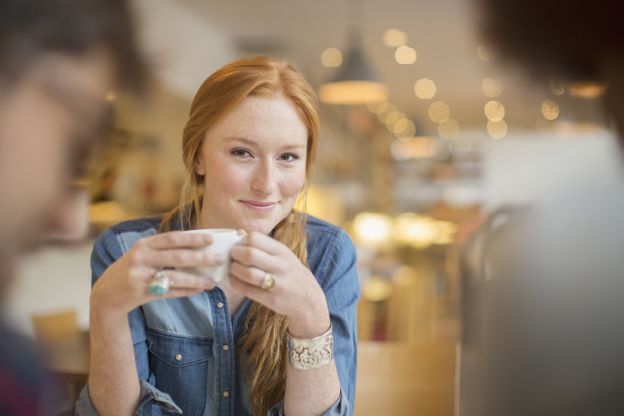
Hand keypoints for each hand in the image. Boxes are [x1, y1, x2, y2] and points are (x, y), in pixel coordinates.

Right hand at [91, 231, 223, 315]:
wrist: (107, 293)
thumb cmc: (133, 269)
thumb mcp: (143, 253)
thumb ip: (164, 249)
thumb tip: (198, 246)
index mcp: (144, 244)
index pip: (172, 238)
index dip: (192, 238)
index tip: (211, 239)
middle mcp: (140, 258)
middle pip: (176, 257)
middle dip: (201, 258)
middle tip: (219, 259)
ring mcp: (140, 276)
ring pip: (174, 277)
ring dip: (196, 280)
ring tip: (212, 282)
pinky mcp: (140, 292)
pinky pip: (169, 292)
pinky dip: (185, 291)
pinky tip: (198, 291)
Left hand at [228, 232, 330, 337]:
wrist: (308, 299)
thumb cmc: (290, 273)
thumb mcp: (282, 255)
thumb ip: (261, 244)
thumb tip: (239, 232)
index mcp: (282, 251)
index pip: (255, 238)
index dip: (240, 241)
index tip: (237, 246)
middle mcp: (281, 265)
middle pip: (249, 254)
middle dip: (234, 255)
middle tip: (231, 257)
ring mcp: (278, 283)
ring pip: (247, 273)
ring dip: (234, 270)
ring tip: (233, 269)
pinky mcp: (271, 299)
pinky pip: (247, 290)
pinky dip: (236, 283)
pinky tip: (235, 280)